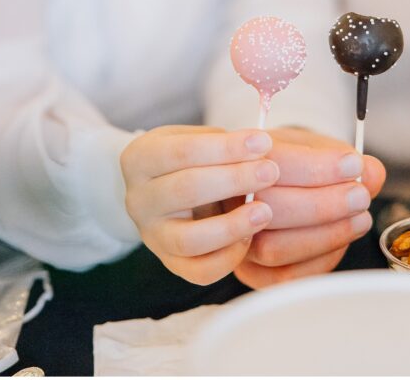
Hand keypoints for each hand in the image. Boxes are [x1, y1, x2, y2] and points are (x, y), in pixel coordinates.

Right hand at [121, 125, 277, 284]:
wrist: (163, 189)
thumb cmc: (189, 158)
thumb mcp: (196, 138)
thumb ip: (223, 143)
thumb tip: (261, 150)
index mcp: (140, 158)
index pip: (183, 151)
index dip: (226, 148)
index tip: (263, 143)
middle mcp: (138, 199)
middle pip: (186, 190)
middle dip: (235, 180)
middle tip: (271, 171)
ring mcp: (151, 235)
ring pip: (189, 239)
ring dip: (232, 226)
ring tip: (265, 211)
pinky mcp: (169, 262)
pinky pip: (199, 271)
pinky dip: (228, 258)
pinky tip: (251, 236)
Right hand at [231, 128, 384, 288]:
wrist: (258, 183)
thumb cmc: (285, 162)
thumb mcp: (308, 145)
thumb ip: (338, 154)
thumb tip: (372, 173)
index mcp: (239, 159)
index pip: (275, 163)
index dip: (318, 167)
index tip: (353, 164)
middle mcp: (228, 202)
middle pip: (272, 209)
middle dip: (325, 204)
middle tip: (360, 195)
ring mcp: (235, 241)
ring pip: (275, 248)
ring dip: (326, 234)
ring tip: (359, 217)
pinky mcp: (250, 273)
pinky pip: (284, 276)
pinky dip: (320, 259)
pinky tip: (342, 238)